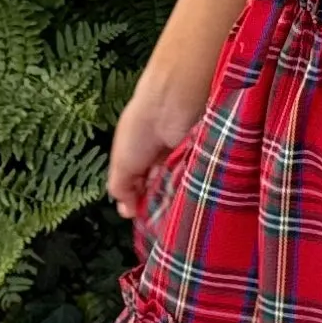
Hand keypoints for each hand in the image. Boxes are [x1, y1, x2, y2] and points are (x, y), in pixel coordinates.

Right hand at [105, 71, 207, 223]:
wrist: (172, 105)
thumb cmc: (140, 129)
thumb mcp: (121, 163)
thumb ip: (120, 189)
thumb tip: (126, 211)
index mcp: (137, 153)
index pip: (137, 185)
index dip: (136, 200)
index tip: (137, 214)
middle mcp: (160, 156)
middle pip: (159, 189)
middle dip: (157, 203)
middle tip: (157, 217)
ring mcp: (182, 158)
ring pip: (178, 189)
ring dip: (174, 199)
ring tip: (171, 208)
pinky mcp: (201, 159)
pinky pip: (196, 182)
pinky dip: (191, 190)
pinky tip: (187, 198)